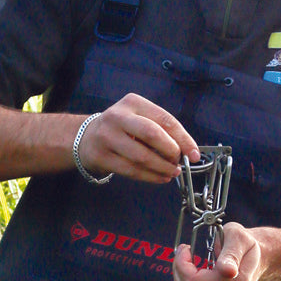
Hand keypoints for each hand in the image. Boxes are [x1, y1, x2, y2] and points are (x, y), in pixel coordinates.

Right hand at [79, 93, 199, 183]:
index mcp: (134, 102)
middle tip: (178, 163)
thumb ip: (162, 130)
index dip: (183, 139)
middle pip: (152, 134)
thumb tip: (187, 151)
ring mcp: (107, 136)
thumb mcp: (140, 119)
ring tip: (172, 172)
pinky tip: (160, 178)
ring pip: (141, 156)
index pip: (164, 119)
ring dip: (162, 168)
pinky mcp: (101, 156)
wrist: (87, 137)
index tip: (194, 154)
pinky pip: (131, 170)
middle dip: (171, 152)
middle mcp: (118, 116)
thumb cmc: (122, 128)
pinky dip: (150, 177)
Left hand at [172, 222, 262, 280]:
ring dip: (181, 279)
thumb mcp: (238, 237)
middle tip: (184, 253)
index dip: (183, 264)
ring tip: (188, 263)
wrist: (255, 259)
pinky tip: (196, 274)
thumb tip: (228, 271)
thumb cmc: (244, 244)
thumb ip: (231, 253)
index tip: (186, 247)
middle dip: (179, 271)